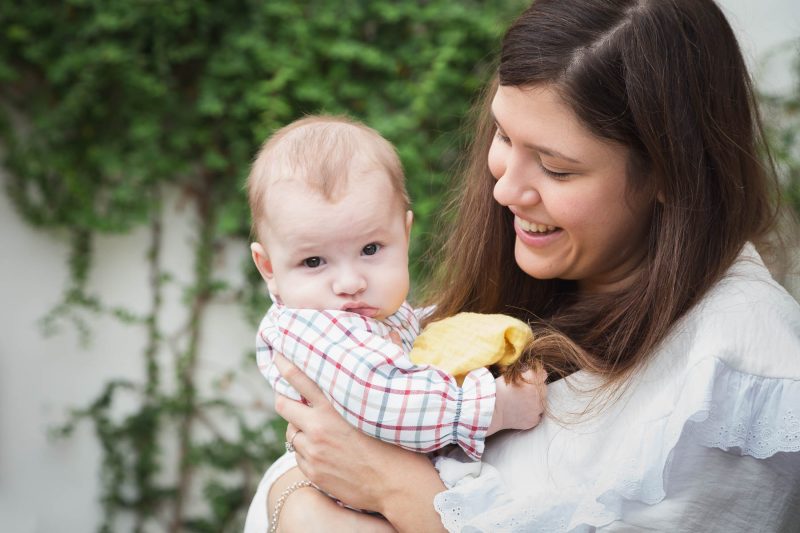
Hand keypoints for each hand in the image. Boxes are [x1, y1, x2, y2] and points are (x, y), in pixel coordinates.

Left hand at [273, 353, 447, 530]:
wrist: (397, 486)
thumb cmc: (399, 441)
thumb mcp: (390, 400)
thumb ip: (386, 364)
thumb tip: (390, 333)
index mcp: (334, 406)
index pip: (298, 378)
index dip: (284, 365)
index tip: (278, 356)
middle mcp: (318, 427)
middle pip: (283, 404)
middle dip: (285, 398)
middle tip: (290, 395)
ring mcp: (313, 451)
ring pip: (291, 432)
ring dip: (298, 427)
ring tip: (313, 427)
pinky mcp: (312, 472)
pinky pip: (298, 456)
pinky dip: (306, 450)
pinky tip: (322, 450)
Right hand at [486, 366, 546, 434]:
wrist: (491, 410)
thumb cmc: (496, 390)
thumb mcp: (510, 374)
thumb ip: (525, 371)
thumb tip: (536, 372)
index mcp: (533, 378)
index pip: (542, 374)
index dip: (535, 376)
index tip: (529, 379)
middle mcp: (539, 392)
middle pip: (543, 388)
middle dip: (535, 389)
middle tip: (522, 392)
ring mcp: (537, 408)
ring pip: (541, 403)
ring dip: (534, 402)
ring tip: (520, 403)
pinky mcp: (534, 420)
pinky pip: (536, 416)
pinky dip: (531, 414)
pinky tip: (521, 412)